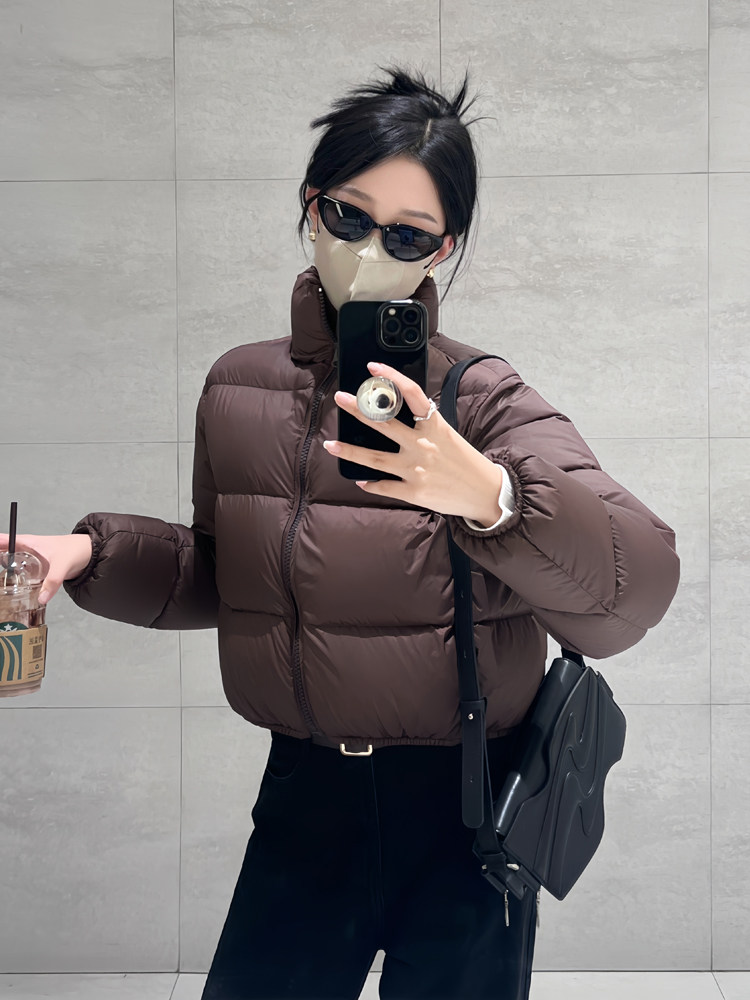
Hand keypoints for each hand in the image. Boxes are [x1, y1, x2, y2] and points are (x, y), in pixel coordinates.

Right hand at [0, 532, 92, 604]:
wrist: (88, 554)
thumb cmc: (75, 550)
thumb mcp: (63, 565)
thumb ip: (53, 581)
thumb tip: (41, 598)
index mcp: (28, 542)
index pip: (2, 540)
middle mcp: (25, 550)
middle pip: (2, 552)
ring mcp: (29, 560)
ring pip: (8, 564)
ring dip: (3, 572)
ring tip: (0, 584)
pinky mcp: (35, 569)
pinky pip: (19, 574)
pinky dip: (13, 579)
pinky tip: (9, 589)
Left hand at [323, 361, 504, 525]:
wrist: (485, 493)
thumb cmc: (466, 463)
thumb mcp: (448, 436)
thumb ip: (424, 426)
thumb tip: (396, 417)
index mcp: (435, 427)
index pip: (412, 394)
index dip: (392, 377)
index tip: (374, 368)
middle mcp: (423, 446)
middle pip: (384, 424)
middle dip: (358, 410)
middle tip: (340, 399)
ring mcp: (416, 470)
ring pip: (374, 459)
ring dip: (349, 451)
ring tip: (330, 444)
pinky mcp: (413, 492)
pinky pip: (384, 487)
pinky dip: (370, 485)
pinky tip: (360, 480)